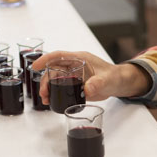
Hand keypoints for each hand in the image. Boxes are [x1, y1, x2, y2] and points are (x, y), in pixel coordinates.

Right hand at [30, 50, 150, 103]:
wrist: (121, 84)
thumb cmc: (116, 77)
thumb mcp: (109, 79)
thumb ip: (99, 83)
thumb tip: (87, 89)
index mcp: (80, 58)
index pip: (59, 56)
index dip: (46, 59)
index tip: (35, 66)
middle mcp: (75, 65)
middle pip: (54, 69)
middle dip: (45, 80)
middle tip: (44, 92)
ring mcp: (74, 75)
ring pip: (55, 79)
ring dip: (48, 88)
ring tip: (45, 99)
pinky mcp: (75, 84)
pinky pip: (62, 87)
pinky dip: (55, 93)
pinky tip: (51, 100)